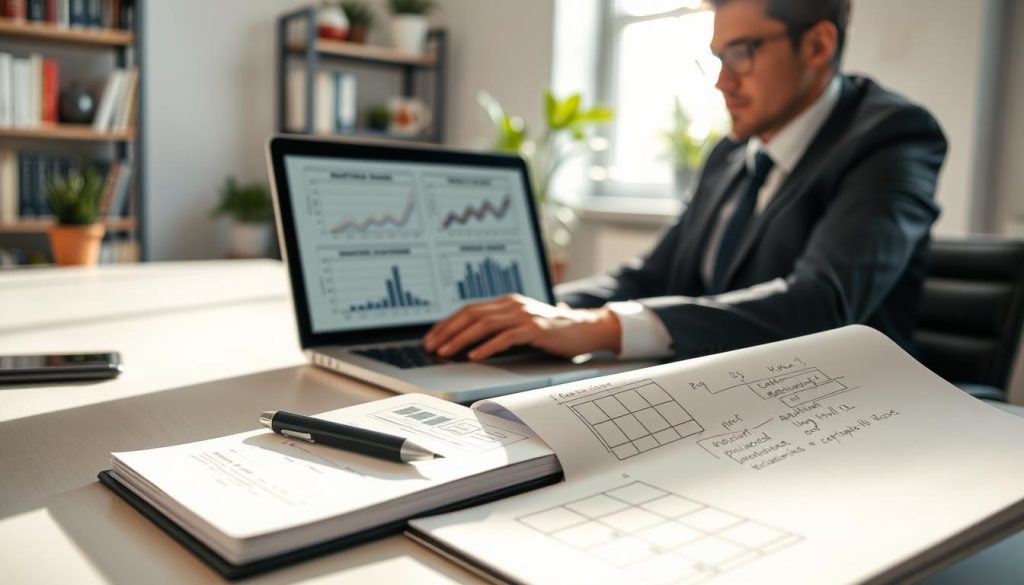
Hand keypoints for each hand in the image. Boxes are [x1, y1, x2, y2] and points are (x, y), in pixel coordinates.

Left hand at [423, 294, 621, 360]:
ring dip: (461, 339)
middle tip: (431, 346)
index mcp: (506, 302)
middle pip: (471, 314)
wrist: (586, 329)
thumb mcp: (522, 325)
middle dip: (447, 330)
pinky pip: (505, 337)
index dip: (447, 323)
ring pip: (484, 324)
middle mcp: (512, 304)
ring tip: (446, 351)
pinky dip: (487, 346)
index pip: (469, 309)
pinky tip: (474, 356)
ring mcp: (524, 315)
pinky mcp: (535, 328)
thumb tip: (469, 342)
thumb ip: (500, 328)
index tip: (432, 337)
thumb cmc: (553, 332)